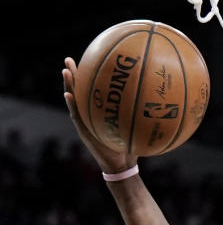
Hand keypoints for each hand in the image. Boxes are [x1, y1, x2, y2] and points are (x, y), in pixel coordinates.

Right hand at [61, 57, 129, 174]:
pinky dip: (72, 105)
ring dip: (68, 86)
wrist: (122, 166)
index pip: (92, 90)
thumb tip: (155, 99)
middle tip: (68, 60)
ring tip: (65, 71)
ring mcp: (84, 122)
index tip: (87, 58)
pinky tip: (68, 94)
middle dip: (73, 75)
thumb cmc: (130, 146)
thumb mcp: (135, 126)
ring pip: (74, 100)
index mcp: (99, 111)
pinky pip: (76, 116)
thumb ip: (139, 113)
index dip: (88, 75)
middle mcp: (89, 114)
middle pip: (79, 91)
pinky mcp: (84, 132)